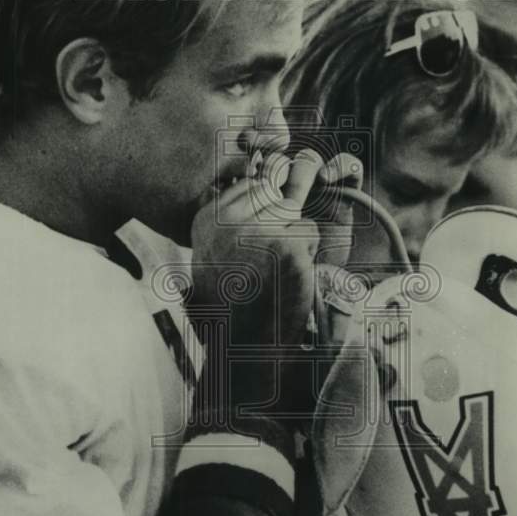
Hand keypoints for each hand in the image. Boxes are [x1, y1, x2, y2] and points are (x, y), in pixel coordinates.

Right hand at [189, 150, 321, 415]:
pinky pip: (310, 235)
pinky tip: (286, 281)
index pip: (252, 184)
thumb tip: (280, 165)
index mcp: (206, 215)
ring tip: (273, 276)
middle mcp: (227, 217)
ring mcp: (258, 229)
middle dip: (280, 228)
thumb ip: (239, 213)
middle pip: (276, 196)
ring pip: (296, 217)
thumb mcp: (221, 251)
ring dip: (294, 246)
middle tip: (263, 267)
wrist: (243, 350)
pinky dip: (306, 259)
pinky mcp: (286, 245)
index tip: (250, 251)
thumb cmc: (236, 303)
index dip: (262, 216)